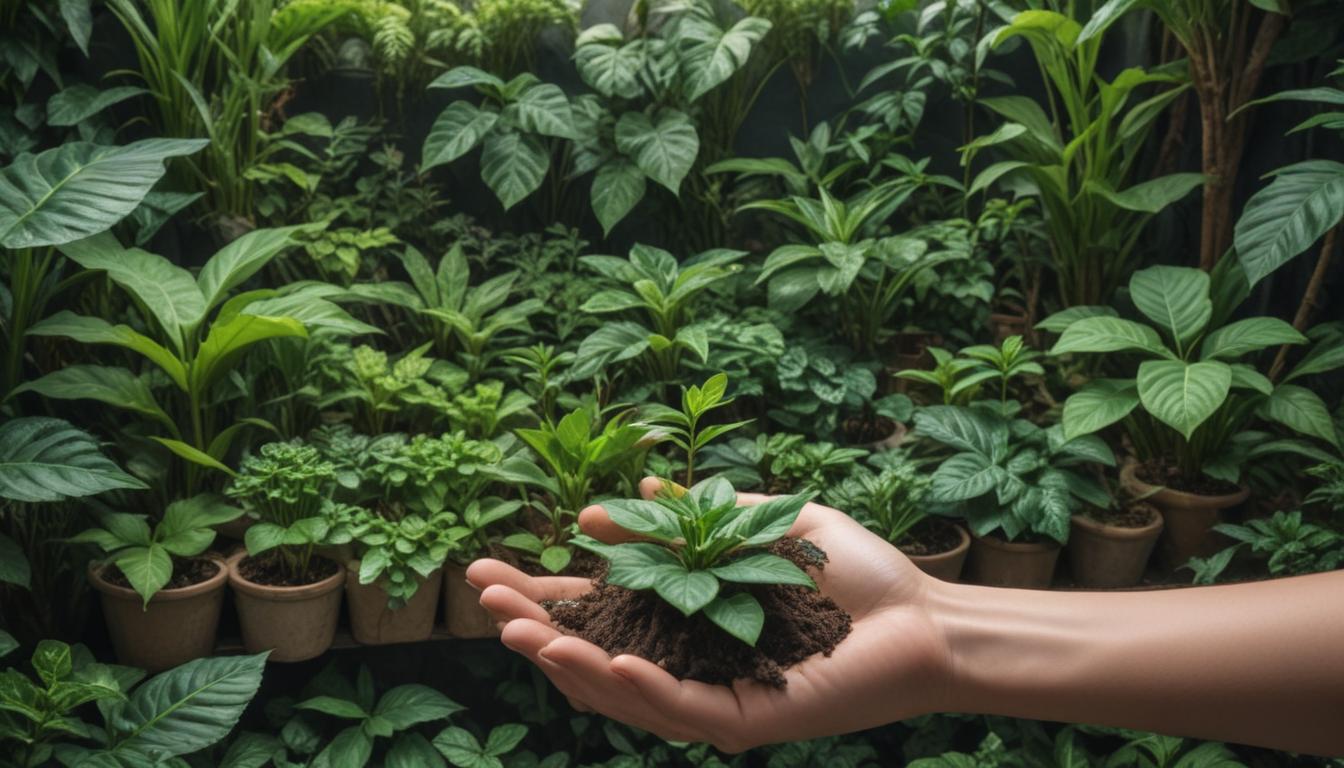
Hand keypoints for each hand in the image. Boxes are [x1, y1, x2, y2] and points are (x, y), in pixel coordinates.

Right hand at [465, 478, 953, 752]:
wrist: (920, 613)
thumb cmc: (847, 571)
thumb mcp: (755, 523)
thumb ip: (687, 519)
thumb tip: (618, 500)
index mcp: (685, 619)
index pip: (598, 612)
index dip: (542, 593)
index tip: (485, 568)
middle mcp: (688, 663)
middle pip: (594, 654)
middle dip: (535, 629)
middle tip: (484, 601)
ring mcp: (714, 696)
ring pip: (624, 693)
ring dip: (569, 664)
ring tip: (522, 633)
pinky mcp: (748, 720)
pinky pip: (682, 712)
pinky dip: (641, 691)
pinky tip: (606, 663)